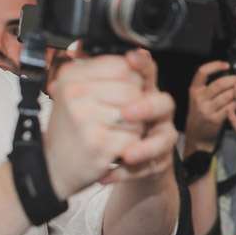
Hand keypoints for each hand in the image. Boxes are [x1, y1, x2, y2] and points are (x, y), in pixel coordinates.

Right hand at [43, 54, 145, 197]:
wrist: (52, 167)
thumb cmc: (71, 128)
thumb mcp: (81, 92)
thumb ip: (109, 72)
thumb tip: (140, 54)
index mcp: (71, 75)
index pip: (123, 65)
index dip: (131, 81)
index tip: (120, 94)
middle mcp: (75, 93)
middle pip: (134, 89)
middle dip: (136, 106)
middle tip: (118, 118)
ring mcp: (86, 118)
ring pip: (138, 113)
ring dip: (134, 126)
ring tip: (113, 131)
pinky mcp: (98, 142)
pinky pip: (134, 137)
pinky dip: (131, 145)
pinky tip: (113, 146)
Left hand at [102, 49, 177, 184]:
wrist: (106, 157)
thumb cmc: (103, 123)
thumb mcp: (94, 99)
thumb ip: (91, 80)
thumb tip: (70, 61)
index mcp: (141, 90)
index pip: (149, 71)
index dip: (144, 64)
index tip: (132, 58)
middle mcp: (156, 112)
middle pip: (164, 103)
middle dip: (147, 108)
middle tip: (127, 113)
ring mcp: (159, 136)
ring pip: (165, 138)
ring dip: (146, 147)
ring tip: (127, 155)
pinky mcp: (157, 161)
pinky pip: (149, 167)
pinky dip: (126, 173)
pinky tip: (106, 176)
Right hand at [184, 61, 235, 153]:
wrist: (197, 136)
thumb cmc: (200, 115)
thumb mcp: (198, 99)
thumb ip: (208, 87)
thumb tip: (227, 74)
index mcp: (194, 90)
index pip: (202, 72)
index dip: (215, 65)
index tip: (226, 65)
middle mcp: (199, 99)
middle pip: (220, 83)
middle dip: (234, 80)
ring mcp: (207, 110)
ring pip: (228, 95)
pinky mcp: (215, 119)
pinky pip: (231, 107)